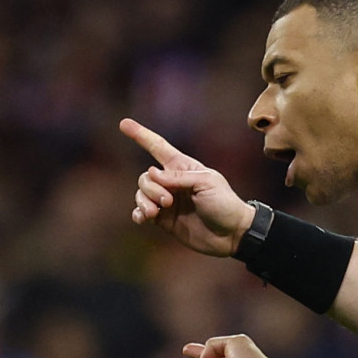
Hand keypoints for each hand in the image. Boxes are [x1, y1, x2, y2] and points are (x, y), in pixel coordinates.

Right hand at [120, 117, 254, 255]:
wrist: (232, 234)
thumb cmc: (224, 204)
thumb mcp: (206, 183)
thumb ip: (178, 177)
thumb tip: (151, 173)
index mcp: (183, 168)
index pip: (159, 147)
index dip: (141, 135)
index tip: (124, 124)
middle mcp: (172, 183)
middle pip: (146, 177)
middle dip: (151, 188)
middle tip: (168, 201)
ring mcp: (167, 202)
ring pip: (141, 195)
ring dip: (145, 202)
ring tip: (156, 212)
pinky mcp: (165, 220)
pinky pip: (142, 213)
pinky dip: (139, 214)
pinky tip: (143, 218)